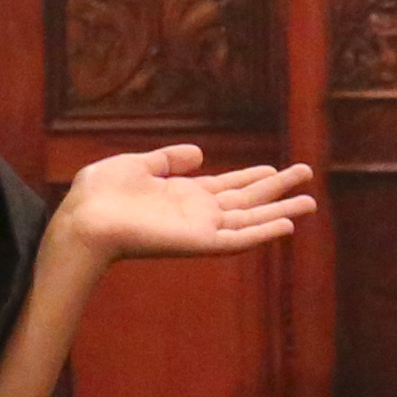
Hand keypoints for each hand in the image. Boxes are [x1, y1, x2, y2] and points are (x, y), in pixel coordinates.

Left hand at [51, 146, 318, 267]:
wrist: (85, 221)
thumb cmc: (99, 195)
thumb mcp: (136, 165)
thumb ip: (168, 159)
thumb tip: (201, 153)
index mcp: (179, 194)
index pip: (225, 185)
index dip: (251, 175)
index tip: (276, 168)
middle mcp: (195, 213)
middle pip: (246, 200)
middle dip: (277, 188)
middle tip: (307, 175)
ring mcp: (199, 229)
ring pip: (250, 219)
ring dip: (281, 210)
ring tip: (311, 200)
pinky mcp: (199, 243)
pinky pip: (238, 240)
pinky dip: (263, 233)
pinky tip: (287, 225)